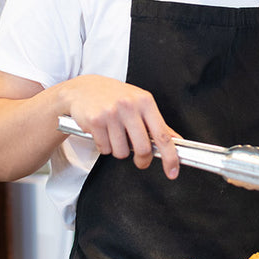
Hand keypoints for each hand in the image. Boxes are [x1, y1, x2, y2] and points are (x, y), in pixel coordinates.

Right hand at [64, 75, 180, 177]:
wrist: (84, 88)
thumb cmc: (114, 96)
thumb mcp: (139, 103)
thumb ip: (156, 123)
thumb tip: (175, 140)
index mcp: (145, 101)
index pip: (162, 135)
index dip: (170, 156)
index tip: (172, 170)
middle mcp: (129, 106)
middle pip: (142, 148)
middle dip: (142, 160)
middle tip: (140, 159)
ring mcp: (111, 113)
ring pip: (121, 152)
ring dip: (119, 150)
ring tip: (115, 135)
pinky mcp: (96, 121)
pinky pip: (105, 148)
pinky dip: (105, 146)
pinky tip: (103, 133)